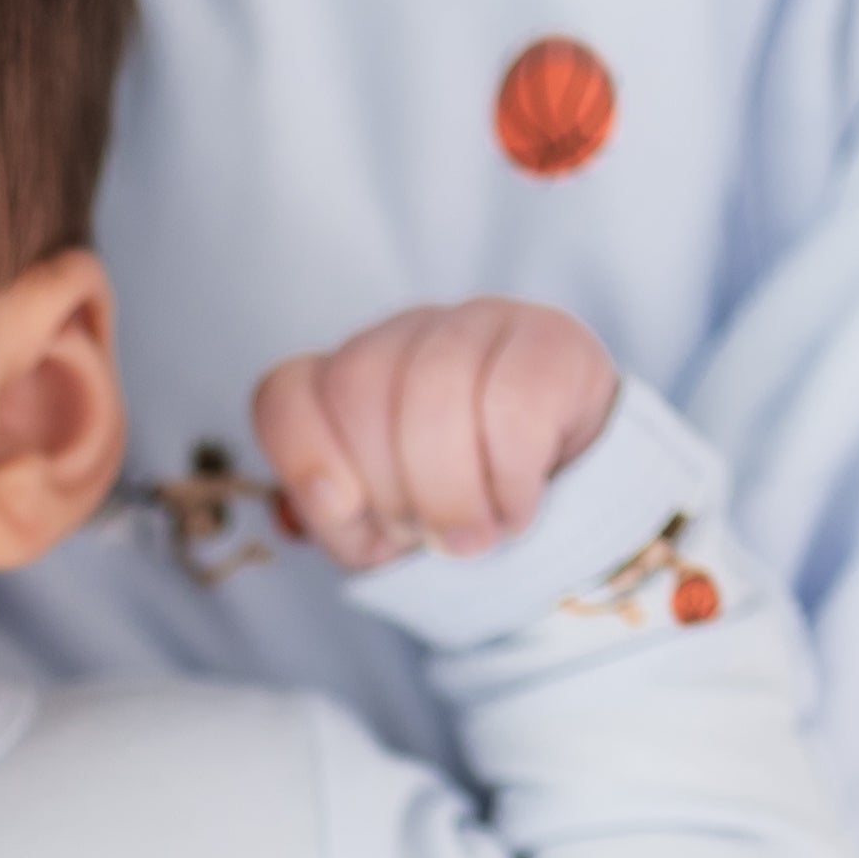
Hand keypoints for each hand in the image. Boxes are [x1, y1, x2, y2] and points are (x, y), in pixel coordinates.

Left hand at [253, 300, 619, 572]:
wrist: (572, 495)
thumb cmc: (461, 508)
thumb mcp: (385, 529)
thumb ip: (337, 519)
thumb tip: (312, 508)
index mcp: (347, 378)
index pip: (286, 394)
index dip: (304, 460)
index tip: (345, 510)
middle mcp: (405, 334)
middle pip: (357, 386)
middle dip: (388, 486)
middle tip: (428, 535)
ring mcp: (478, 322)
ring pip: (434, 390)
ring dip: (450, 492)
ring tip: (474, 535)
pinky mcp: (550, 339)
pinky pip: (512, 407)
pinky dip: (509, 480)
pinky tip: (518, 506)